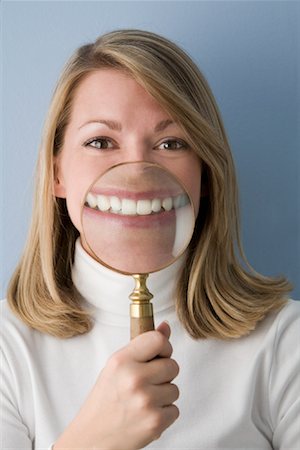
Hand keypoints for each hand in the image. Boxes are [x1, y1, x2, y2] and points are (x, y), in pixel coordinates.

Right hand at [54, 321, 179, 449]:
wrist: (92, 439)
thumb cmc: (104, 401)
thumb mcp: (116, 367)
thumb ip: (142, 347)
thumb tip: (165, 327)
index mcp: (122, 361)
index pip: (158, 340)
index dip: (164, 347)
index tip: (159, 354)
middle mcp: (134, 379)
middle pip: (172, 365)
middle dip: (164, 374)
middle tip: (146, 383)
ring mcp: (146, 401)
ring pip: (175, 389)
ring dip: (164, 396)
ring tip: (143, 401)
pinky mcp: (155, 422)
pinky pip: (175, 409)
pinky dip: (164, 414)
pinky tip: (146, 415)